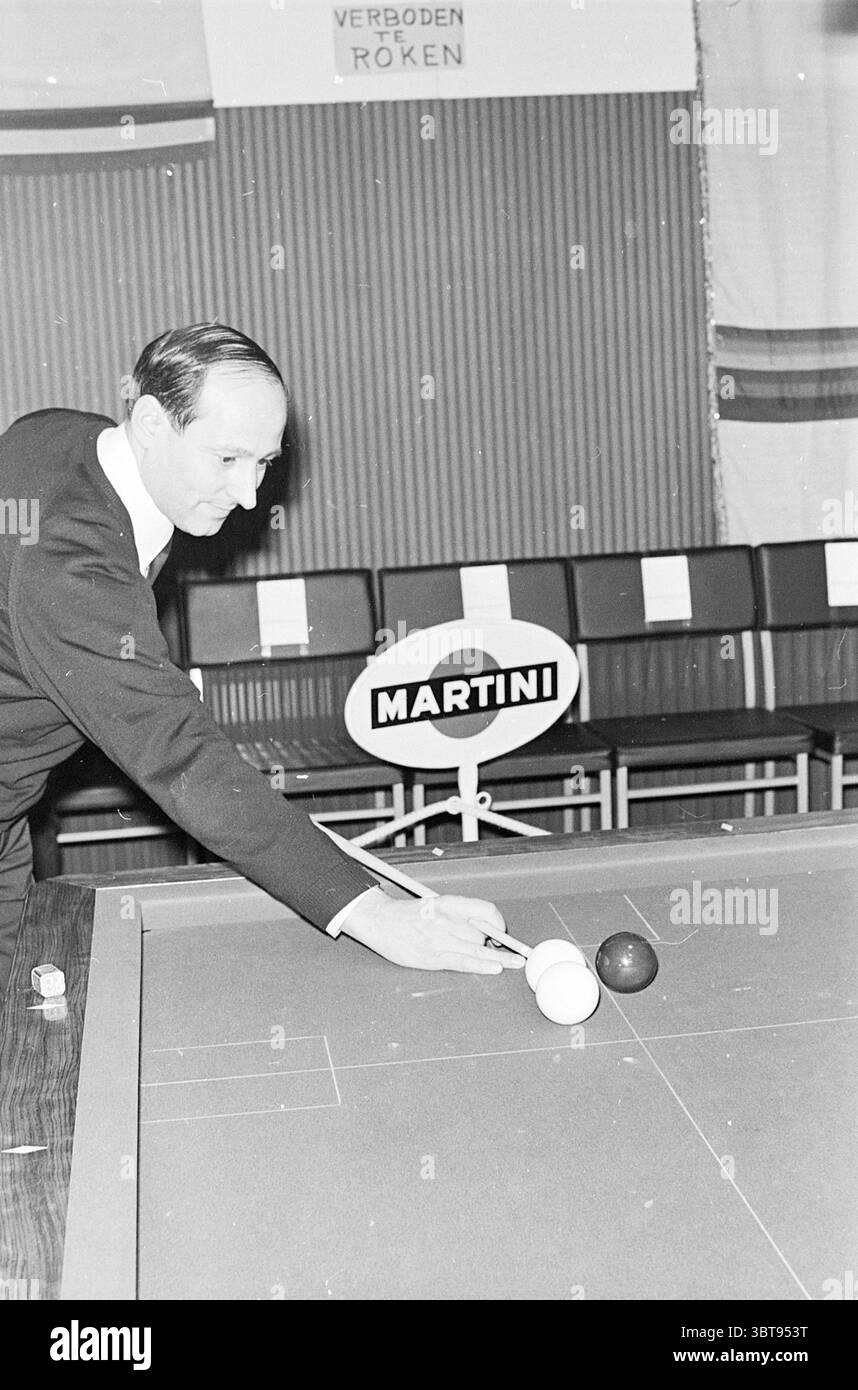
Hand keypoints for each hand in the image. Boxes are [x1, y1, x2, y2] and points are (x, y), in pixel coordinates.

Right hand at [339, 887, 524, 973]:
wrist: (380, 922)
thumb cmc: (410, 915)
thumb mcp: (436, 904)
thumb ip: (459, 915)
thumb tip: (485, 931)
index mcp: (448, 903)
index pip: (485, 910)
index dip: (498, 922)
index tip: (502, 931)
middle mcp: (447, 920)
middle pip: (483, 934)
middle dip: (493, 943)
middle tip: (504, 952)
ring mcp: (440, 940)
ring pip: (477, 950)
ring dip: (498, 958)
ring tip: (514, 963)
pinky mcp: (433, 958)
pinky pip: (463, 963)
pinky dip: (481, 966)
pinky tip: (495, 968)